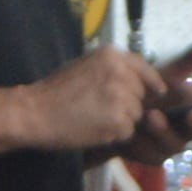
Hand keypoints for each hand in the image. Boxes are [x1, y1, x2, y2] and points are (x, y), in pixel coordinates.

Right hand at [19, 44, 164, 155]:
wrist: (34, 112)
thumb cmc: (55, 91)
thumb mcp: (86, 66)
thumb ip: (113, 70)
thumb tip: (138, 81)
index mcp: (112, 55)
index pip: (145, 68)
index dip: (152, 83)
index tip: (157, 92)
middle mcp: (121, 72)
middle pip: (142, 94)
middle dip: (130, 104)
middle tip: (101, 110)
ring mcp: (121, 97)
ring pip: (136, 115)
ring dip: (121, 121)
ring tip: (94, 120)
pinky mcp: (119, 120)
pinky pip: (127, 132)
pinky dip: (114, 135)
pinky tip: (94, 130)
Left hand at [115, 43, 191, 166]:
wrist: (117, 108)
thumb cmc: (149, 90)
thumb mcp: (167, 74)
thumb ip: (187, 63)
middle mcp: (191, 128)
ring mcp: (174, 144)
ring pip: (176, 145)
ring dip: (164, 132)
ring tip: (151, 116)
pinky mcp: (154, 156)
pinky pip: (153, 154)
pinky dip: (143, 142)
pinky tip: (133, 131)